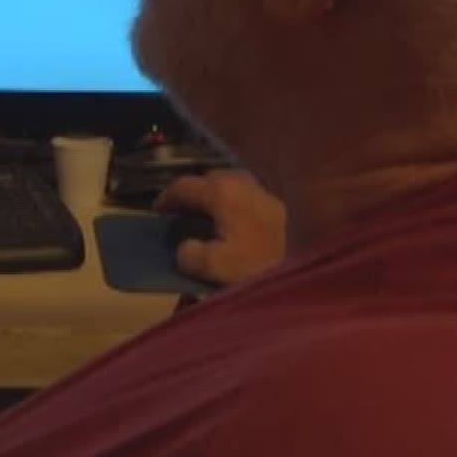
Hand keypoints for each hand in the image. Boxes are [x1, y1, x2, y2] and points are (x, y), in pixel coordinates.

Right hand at [153, 169, 286, 285]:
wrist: (299, 279)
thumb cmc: (252, 270)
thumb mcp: (211, 266)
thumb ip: (189, 252)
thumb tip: (187, 247)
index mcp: (224, 193)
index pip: (185, 186)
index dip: (167, 198)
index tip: (156, 212)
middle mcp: (246, 185)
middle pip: (211, 178)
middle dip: (193, 191)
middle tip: (181, 210)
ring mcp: (266, 194)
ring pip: (233, 183)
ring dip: (215, 194)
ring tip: (206, 214)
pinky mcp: (279, 208)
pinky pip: (249, 195)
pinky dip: (235, 202)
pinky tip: (232, 221)